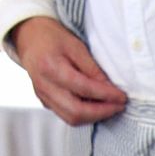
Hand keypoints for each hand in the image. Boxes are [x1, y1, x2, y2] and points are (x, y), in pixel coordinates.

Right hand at [9, 17, 126, 125]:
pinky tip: (97, 106)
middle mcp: (43, 85)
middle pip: (75, 111)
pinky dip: (85, 114)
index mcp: (50, 68)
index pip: (83, 89)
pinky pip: (66, 114)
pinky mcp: (44, 100)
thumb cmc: (53, 38)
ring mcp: (42, 95)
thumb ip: (92, 69)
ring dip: (95, 116)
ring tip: (111, 107)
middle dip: (102, 112)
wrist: (30, 38)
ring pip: (71, 118)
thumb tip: (110, 88)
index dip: (106, 95)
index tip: (123, 97)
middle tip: (120, 106)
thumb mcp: (76, 46)